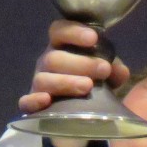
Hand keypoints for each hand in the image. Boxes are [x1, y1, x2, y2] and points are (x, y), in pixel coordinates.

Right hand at [18, 20, 129, 146]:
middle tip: (103, 70)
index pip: (59, 31)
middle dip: (81, 63)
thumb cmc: (93, 84)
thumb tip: (120, 70)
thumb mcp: (107, 75)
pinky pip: (26, 102)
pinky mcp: (33, 106)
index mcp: (62, 47)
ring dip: (66, 82)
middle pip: (54, 58)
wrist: (81, 116)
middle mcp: (47, 63)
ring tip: (88, 87)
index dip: (74, 32)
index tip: (93, 38)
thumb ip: (114, 70)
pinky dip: (34, 100)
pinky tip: (47, 100)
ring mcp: (38, 84)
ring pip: (44, 79)